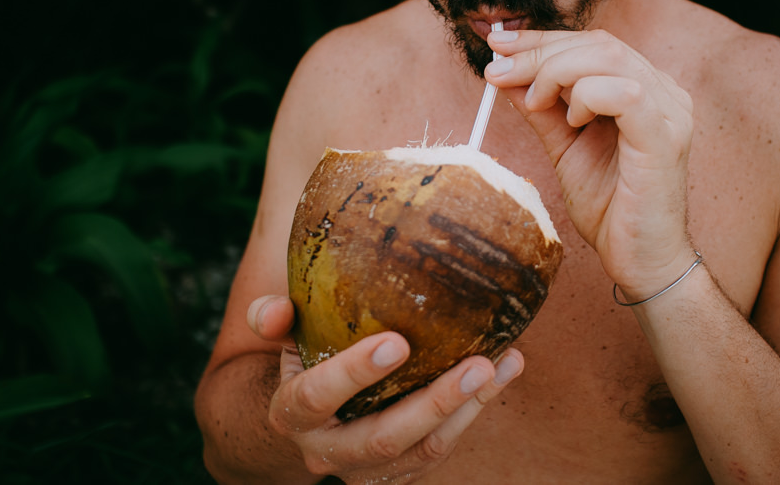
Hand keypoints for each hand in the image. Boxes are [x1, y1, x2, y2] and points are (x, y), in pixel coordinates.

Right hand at [247, 295, 523, 482]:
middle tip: (477, 363)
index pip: (317, 397)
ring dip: (469, 408)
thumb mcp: (282, 336)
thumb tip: (275, 310)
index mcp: (292, 412)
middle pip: (383, 438)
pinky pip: (443, 448)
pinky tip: (507, 367)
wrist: (308, 418)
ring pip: (424, 450)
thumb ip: (272, 318)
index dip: (354, 374)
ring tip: (504, 363)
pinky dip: (478, 409)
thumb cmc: (304, 357)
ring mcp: (367, 470)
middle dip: (434, 402)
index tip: (397, 342)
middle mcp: (327, 451)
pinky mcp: (400, 473)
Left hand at [486, 29, 696, 297]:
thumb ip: (540, 109)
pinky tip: (572, 122)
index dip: (542, 40)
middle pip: (599, 44)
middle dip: (539, 51)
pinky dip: (588, 97)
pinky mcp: (665, 135)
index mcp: (644, 89)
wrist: (640, 261)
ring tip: (532, 101)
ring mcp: (670, 111)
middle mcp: (664, 92)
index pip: (593, 44)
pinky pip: (625, 93)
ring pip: (609, 58)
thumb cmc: (609, 207)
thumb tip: (502, 73)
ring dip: (556, 71)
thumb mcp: (564, 147)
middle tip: (497, 68)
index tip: (497, 44)